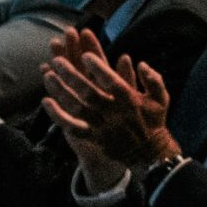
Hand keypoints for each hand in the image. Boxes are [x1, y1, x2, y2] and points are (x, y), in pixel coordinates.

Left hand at [39, 42, 177, 171]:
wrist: (149, 152)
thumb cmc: (153, 120)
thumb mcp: (161, 97)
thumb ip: (153, 79)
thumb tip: (141, 63)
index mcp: (131, 100)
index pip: (112, 81)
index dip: (98, 68)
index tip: (86, 54)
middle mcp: (114, 113)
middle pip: (88, 92)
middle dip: (72, 75)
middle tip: (58, 60)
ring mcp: (102, 126)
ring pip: (76, 107)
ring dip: (60, 91)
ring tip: (48, 74)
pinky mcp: (93, 137)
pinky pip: (71, 127)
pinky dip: (57, 115)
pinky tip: (46, 101)